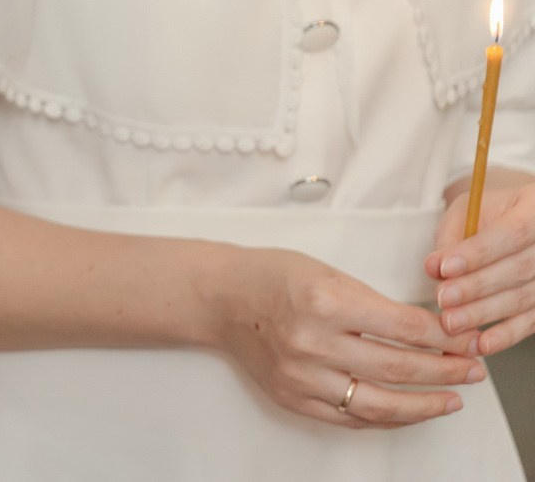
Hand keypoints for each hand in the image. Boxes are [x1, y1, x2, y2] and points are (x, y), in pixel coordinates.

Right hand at [205, 245, 479, 427]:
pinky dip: (385, 417)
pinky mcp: (292, 397)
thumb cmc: (271, 277)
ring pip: (379, 404)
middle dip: (446, 371)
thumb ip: (375, 305)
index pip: (404, 328)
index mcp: (325, 300)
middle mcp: (312, 341)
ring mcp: (301, 375)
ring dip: (424, 405)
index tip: (466, 341)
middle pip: (399, 367)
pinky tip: (406, 410)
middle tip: (471, 370)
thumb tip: (430, 333)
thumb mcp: (328, 273)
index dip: (445, 338)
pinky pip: (350, 417)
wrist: (220, 297)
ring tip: (449, 400)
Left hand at [431, 169, 534, 354]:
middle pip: (518, 270)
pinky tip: (483, 343)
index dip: (477, 254)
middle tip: (443, 299)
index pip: (510, 234)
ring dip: (485, 314)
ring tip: (453, 322)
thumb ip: (452, 237)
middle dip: (476, 288)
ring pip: (524, 298)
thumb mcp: (469, 211)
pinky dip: (507, 335)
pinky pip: (532, 321)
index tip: (444, 268)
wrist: (516, 221)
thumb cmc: (491, 214)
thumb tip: (434, 268)